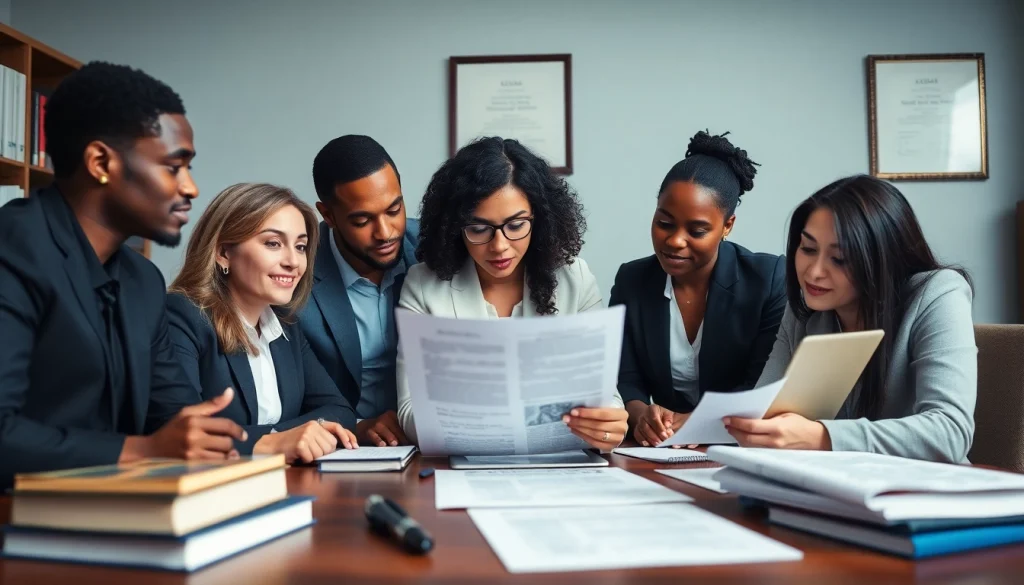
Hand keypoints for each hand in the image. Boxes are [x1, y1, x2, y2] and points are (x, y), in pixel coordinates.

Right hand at [122, 388, 246, 461]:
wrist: (151, 450)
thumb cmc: (173, 430)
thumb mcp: (188, 412)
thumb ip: (212, 404)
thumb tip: (230, 391)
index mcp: (194, 421)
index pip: (225, 425)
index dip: (238, 430)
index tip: (242, 435)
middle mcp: (193, 437)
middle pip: (226, 442)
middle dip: (229, 442)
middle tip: (224, 443)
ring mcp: (191, 453)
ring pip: (222, 456)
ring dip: (225, 454)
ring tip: (220, 452)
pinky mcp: (190, 466)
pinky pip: (215, 465)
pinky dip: (220, 463)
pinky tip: (218, 461)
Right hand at [256, 419, 357, 462]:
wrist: (271, 446)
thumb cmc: (292, 444)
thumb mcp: (309, 437)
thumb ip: (323, 438)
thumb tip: (343, 446)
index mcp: (316, 424)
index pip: (337, 428)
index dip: (347, 436)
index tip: (353, 446)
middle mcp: (313, 427)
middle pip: (331, 446)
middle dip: (323, 452)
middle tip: (310, 451)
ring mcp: (307, 434)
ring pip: (322, 453)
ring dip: (313, 457)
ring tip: (303, 453)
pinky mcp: (301, 444)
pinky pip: (311, 458)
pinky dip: (305, 460)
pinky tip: (298, 455)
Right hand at [356, 411, 408, 446]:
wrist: (364, 428)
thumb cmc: (382, 430)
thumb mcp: (391, 426)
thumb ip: (400, 432)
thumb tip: (412, 442)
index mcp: (393, 415)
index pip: (404, 425)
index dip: (410, 434)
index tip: (414, 442)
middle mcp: (386, 418)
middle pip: (397, 429)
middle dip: (402, 438)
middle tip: (407, 445)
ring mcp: (377, 424)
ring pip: (387, 432)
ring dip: (392, 439)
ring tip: (395, 444)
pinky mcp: (369, 431)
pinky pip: (376, 437)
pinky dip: (379, 441)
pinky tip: (383, 445)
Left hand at [563, 407, 627, 450]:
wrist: (617, 424)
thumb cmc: (609, 413)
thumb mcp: (606, 407)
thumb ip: (595, 407)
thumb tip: (575, 408)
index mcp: (622, 414)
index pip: (603, 414)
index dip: (587, 413)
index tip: (573, 411)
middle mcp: (621, 427)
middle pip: (598, 425)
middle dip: (580, 422)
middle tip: (567, 418)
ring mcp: (617, 439)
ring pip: (596, 435)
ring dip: (580, 429)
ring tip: (570, 424)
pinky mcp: (611, 447)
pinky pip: (595, 443)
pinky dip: (583, 437)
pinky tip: (575, 431)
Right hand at [632, 404, 696, 447]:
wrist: (656, 416)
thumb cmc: (665, 416)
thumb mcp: (670, 415)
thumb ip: (669, 420)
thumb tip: (667, 426)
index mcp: (653, 409)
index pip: (654, 418)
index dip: (659, 428)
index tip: (665, 435)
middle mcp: (644, 415)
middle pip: (646, 426)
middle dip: (654, 436)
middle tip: (662, 442)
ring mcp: (639, 423)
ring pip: (641, 432)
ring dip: (650, 440)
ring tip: (658, 444)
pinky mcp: (637, 430)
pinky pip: (637, 436)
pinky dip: (643, 441)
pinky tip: (650, 444)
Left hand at [724, 413, 832, 449]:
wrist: (817, 440)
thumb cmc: (801, 426)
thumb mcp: (784, 416)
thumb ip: (767, 418)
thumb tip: (748, 418)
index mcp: (777, 429)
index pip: (751, 426)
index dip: (736, 423)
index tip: (727, 419)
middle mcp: (774, 442)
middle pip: (746, 439)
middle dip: (734, 431)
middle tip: (727, 425)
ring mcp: (774, 452)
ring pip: (749, 447)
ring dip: (738, 439)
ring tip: (733, 431)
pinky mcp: (774, 458)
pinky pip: (756, 452)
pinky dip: (747, 446)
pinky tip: (743, 440)